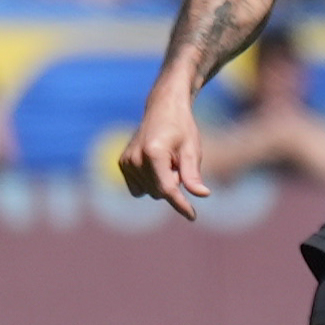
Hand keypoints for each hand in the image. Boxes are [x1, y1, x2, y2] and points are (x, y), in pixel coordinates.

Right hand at [119, 84, 209, 220]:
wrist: (162, 109)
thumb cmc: (182, 128)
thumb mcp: (192, 149)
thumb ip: (193, 174)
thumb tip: (202, 195)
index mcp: (153, 153)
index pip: (167, 189)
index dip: (181, 204)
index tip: (192, 216)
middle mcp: (135, 158)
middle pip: (159, 192)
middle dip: (174, 183)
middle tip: (178, 162)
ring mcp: (125, 162)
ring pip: (149, 192)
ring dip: (162, 183)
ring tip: (167, 160)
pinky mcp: (122, 164)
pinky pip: (139, 188)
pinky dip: (151, 182)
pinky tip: (156, 164)